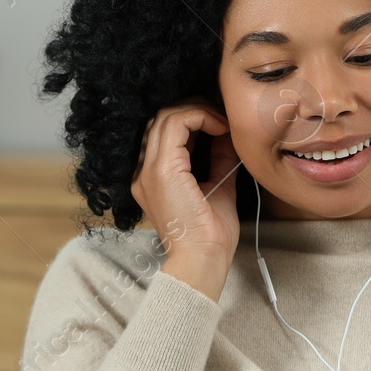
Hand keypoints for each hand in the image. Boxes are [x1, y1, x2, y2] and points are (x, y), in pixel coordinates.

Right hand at [130, 100, 240, 300]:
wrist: (203, 259)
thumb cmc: (210, 235)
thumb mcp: (217, 186)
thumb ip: (218, 159)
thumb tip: (227, 133)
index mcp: (152, 178)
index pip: (163, 133)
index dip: (192, 121)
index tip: (219, 126)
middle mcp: (143, 172)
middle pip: (161, 119)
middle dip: (193, 111)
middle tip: (221, 118)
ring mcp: (148, 170)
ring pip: (165, 116)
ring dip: (197, 111)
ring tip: (221, 122)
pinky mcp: (162, 170)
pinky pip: (175, 124)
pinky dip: (199, 117)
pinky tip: (219, 127)